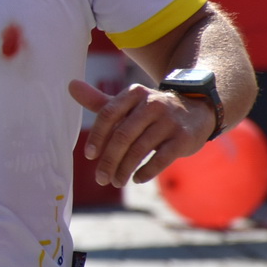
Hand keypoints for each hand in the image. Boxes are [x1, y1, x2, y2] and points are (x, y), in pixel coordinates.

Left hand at [69, 79, 216, 186]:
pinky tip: (136, 179)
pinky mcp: (183, 137)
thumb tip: (70, 85)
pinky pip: (161, 158)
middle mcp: (152, 104)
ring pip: (140, 149)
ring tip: (116, 181)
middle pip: (122, 135)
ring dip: (124, 169)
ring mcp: (169, 121)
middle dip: (109, 160)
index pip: (108, 114)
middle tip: (100, 178)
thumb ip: (99, 101)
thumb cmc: (151, 111)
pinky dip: (146, 171)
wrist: (196, 110)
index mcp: (134, 93)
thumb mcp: (128, 103)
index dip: (96, 137)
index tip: (89, 156)